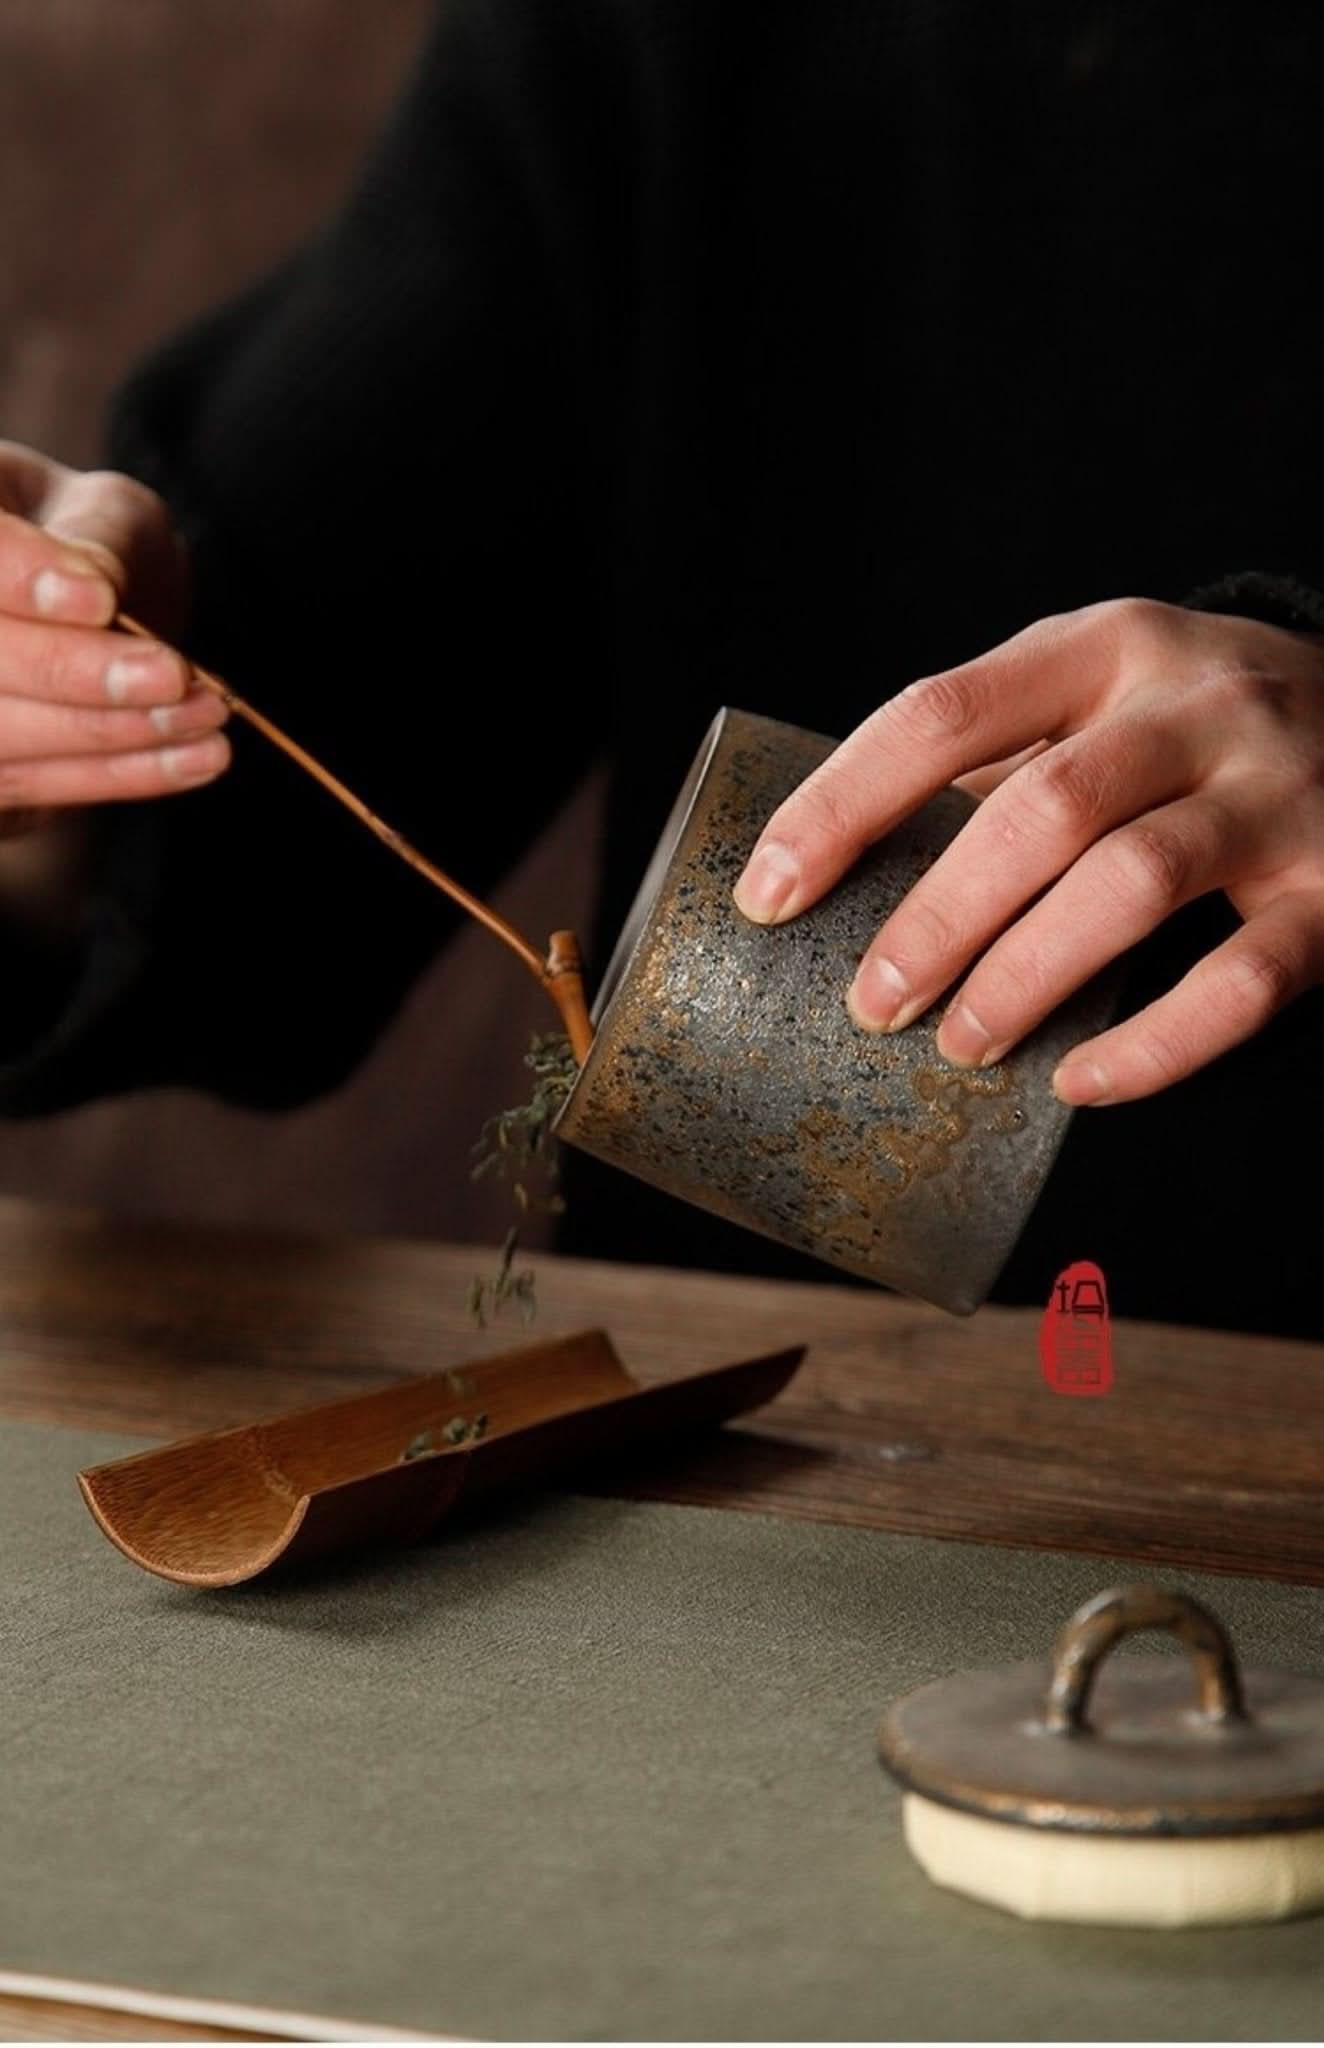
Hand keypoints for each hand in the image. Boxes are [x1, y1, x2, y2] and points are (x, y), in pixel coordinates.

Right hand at [0, 441, 228, 827]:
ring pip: (5, 736)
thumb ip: (97, 538)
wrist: (78, 606)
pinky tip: (194, 759)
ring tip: (204, 719)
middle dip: (74, 673)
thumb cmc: (88, 540)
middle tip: (170, 675)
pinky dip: (120, 775)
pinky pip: (37, 786)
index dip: (19, 581)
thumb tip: (96, 590)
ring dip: (110, 735)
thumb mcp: (103, 509)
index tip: (98, 598)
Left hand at [732, 598, 1323, 1103]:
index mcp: (1103, 647)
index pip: (941, 713)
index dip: (841, 806)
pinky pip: (1241, 981)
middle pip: (1040, 809)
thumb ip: (997, 760)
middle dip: (937, 918)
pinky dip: (1152, 1044)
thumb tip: (839, 872)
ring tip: (959, 1044)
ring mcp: (1277, 794)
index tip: (767, 894)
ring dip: (1024, 976)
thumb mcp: (1099, 698)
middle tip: (874, 1003)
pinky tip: (1079, 1081)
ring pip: (1132, 884)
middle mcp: (1194, 704)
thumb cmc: (1192, 729)